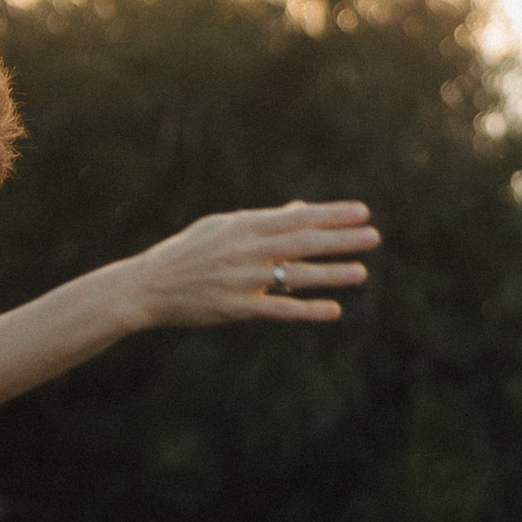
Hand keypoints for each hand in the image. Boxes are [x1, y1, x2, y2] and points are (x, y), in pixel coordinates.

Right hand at [130, 197, 379, 328]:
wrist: (147, 287)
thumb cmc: (186, 253)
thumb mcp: (221, 228)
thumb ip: (262, 220)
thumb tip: (300, 210)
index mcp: (243, 225)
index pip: (297, 217)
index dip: (332, 214)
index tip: (362, 212)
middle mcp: (245, 249)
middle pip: (303, 242)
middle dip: (340, 239)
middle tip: (373, 237)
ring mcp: (241, 279)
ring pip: (296, 275)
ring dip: (331, 274)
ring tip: (361, 272)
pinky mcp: (235, 307)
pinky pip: (278, 309)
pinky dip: (306, 310)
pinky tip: (332, 311)